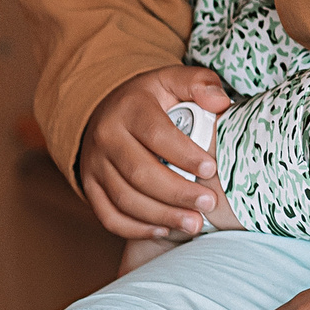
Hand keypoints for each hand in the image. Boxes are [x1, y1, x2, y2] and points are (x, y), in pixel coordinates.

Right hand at [77, 66, 231, 242]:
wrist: (107, 110)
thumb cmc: (152, 99)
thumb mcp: (173, 80)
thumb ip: (200, 83)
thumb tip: (220, 102)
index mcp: (130, 108)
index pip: (156, 134)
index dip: (184, 154)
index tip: (211, 169)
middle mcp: (106, 137)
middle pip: (140, 172)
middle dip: (177, 192)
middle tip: (208, 203)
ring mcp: (94, 164)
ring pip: (125, 198)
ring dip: (161, 216)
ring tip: (193, 223)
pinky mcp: (89, 186)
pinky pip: (108, 215)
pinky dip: (136, 228)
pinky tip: (164, 230)